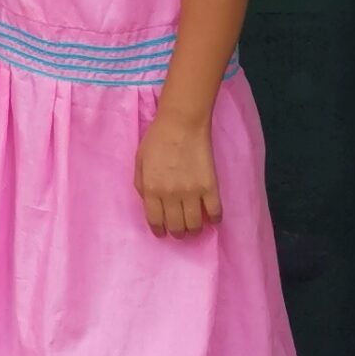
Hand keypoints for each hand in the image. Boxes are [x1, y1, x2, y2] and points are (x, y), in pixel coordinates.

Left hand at [136, 108, 221, 237]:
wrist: (182, 123)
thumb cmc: (157, 139)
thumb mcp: (139, 160)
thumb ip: (141, 184)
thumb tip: (148, 202)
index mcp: (151, 188)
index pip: (155, 221)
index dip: (159, 230)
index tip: (162, 232)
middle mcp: (171, 195)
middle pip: (176, 227)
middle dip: (177, 232)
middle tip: (179, 230)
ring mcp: (192, 192)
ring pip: (195, 225)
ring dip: (194, 230)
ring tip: (194, 226)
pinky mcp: (210, 187)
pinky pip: (215, 213)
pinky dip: (214, 220)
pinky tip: (211, 217)